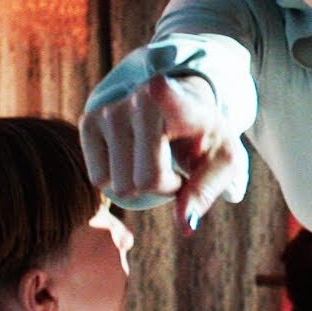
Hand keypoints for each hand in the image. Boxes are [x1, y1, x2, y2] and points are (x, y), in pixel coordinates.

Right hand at [80, 74, 244, 231]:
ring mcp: (112, 109)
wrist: (182, 105)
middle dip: (164, 187)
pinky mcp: (90, 120)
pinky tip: (133, 159)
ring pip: (118, 184)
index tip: (158, 84)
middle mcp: (144, 100)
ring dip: (140, 186)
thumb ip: (205, 193)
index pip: (171, 98)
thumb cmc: (204, 138)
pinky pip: (98, 178)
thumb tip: (185, 226)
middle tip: (176, 170)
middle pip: (146, 179)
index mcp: (184, 104)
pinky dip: (118, 181)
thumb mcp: (221, 164)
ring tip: (155, 161)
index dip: (164, 94)